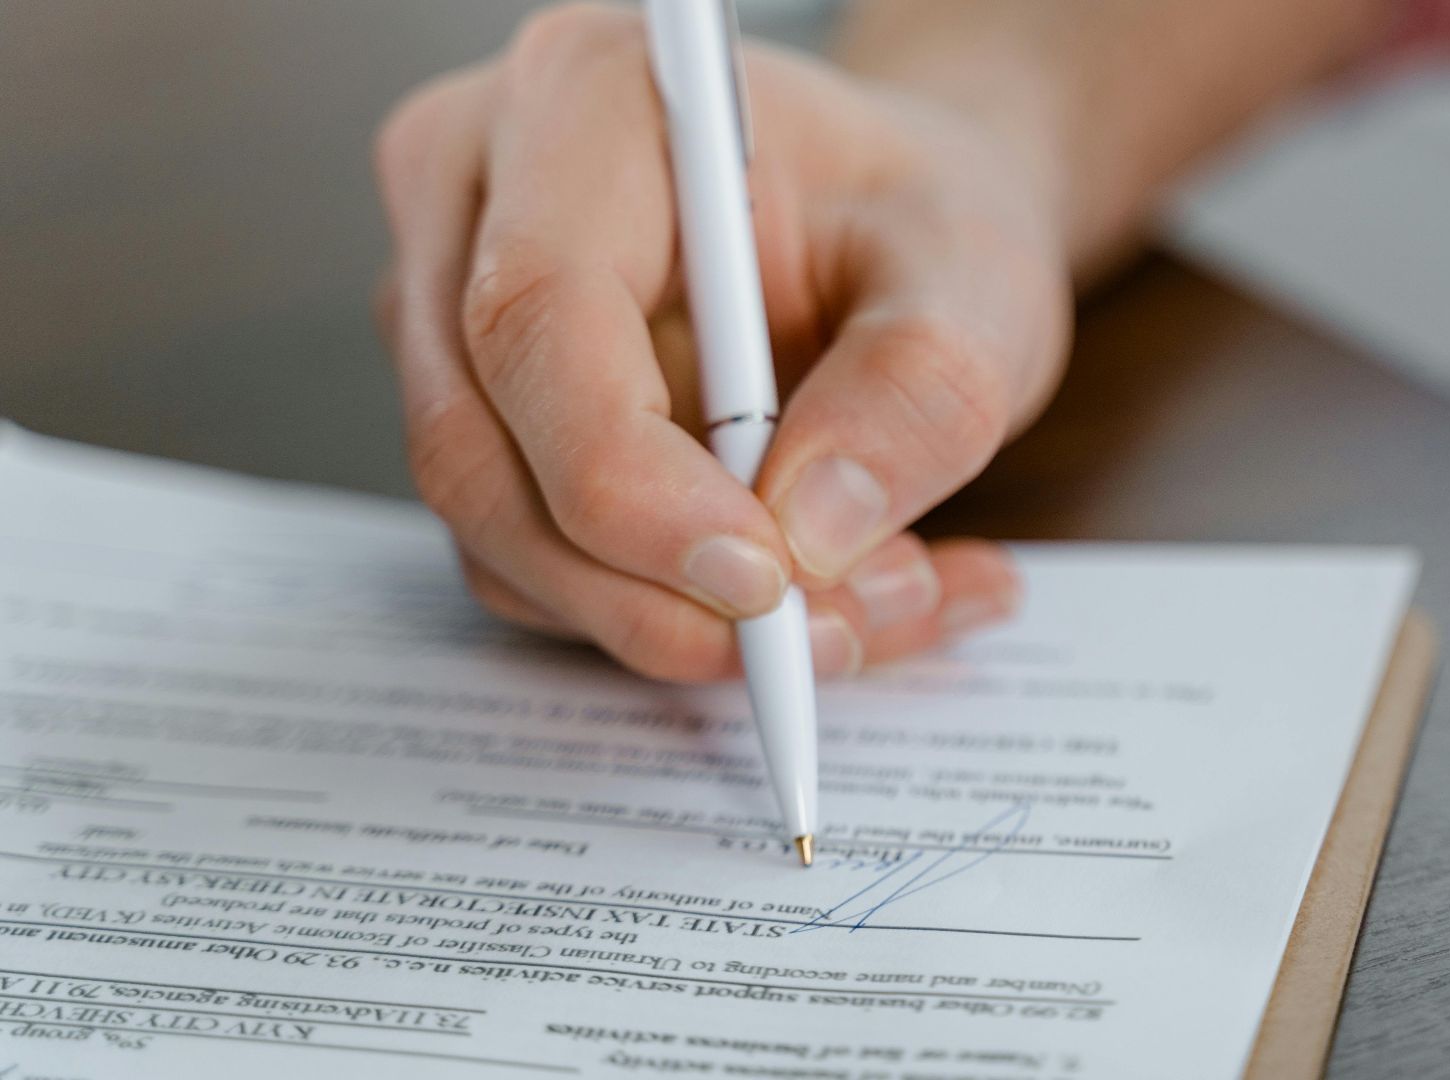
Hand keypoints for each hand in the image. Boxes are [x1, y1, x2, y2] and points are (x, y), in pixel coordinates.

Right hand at [373, 4, 1070, 679]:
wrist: (897, 230)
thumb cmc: (915, 215)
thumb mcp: (973, 274)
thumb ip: (918, 388)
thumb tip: (811, 535)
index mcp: (587, 103)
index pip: (538, 315)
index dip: (630, 482)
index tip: (765, 580)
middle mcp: (480, 198)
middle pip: (482, 449)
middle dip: (656, 590)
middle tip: (828, 632)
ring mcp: (457, 318)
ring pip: (502, 535)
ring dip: (681, 621)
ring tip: (877, 597)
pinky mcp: (487, 422)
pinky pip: (538, 568)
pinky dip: (675, 618)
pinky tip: (823, 594)